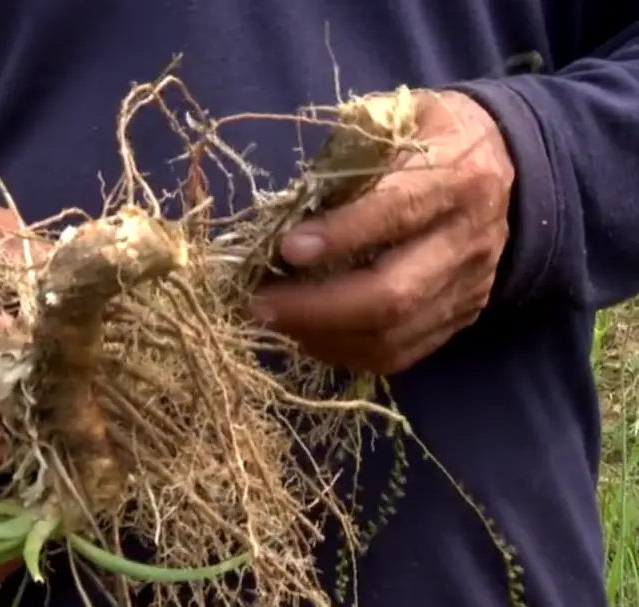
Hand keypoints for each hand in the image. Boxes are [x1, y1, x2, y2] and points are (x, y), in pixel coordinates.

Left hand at [249, 90, 513, 373]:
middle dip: (316, 307)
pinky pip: (401, 353)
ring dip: (322, 336)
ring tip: (274, 320)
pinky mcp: (462, 316)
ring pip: (393, 335)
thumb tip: (286, 208)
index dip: (340, 235)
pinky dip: (346, 351)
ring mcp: (470, 285)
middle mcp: (469, 238)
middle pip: (393, 294)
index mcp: (457, 176)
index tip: (286, 249)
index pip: (397, 212)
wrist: (504, 161)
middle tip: (260, 303)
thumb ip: (348, 155)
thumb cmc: (430, 135)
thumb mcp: (395, 119)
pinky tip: (307, 334)